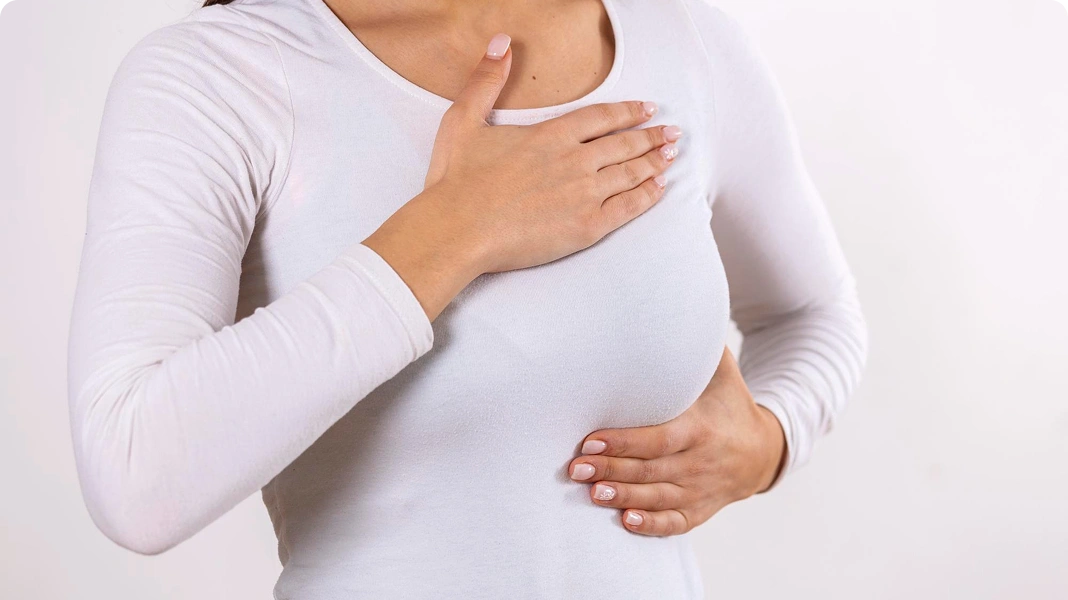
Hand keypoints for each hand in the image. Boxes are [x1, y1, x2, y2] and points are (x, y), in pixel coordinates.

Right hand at [364, 33, 682, 319]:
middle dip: (651, 137)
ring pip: (630, 173)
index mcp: (550, 136)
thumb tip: (501, 43)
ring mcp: (583, 194)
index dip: (627, 112)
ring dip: (654, 163)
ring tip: (670, 156)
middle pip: (623, 144)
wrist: (458, 229)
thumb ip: (486, 81)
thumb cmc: (455, 181)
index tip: (647, 108)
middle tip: (672, 134)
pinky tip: (658, 189)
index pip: (601, 118)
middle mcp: (574, 161)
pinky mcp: (586, 227)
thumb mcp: (463, 119)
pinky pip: (627, 208)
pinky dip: (646, 196)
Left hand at [566, 346, 786, 535]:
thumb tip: (671, 300)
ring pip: (658, 497)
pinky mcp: (700, 510)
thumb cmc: (729, 403)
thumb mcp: (721, 372)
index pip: (658, 439)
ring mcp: (701, 490)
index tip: (590, 440)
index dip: (624, 442)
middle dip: (612, 470)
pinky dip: (652, 525)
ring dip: (624, 497)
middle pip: (651, 470)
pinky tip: (626, 522)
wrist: (764, 450)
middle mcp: (701, 462)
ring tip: (591, 494)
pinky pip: (675, 523)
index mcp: (702, 428)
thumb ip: (696, 346)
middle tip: (574, 468)